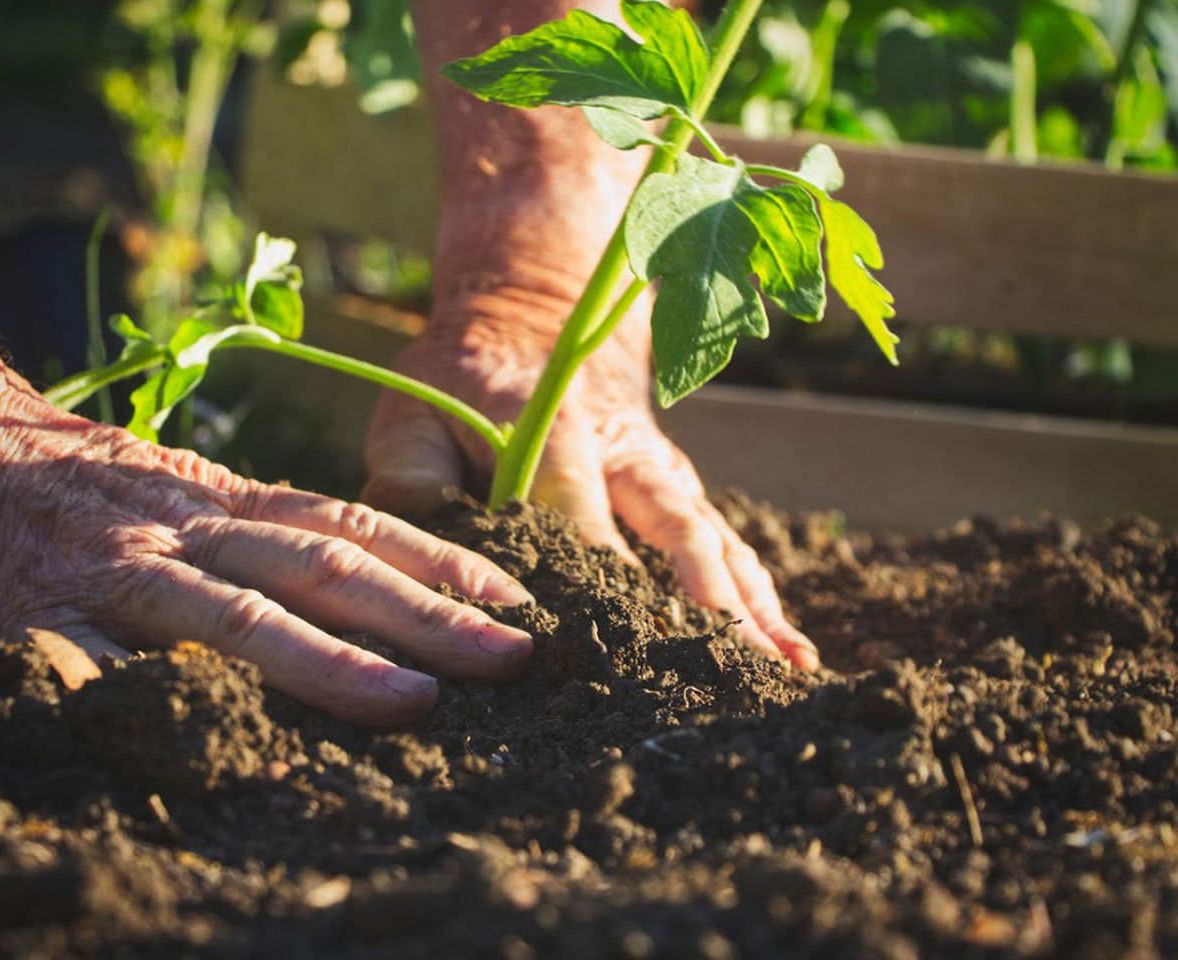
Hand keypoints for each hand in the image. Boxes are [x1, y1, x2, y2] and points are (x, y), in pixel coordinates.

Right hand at [0, 332, 533, 724]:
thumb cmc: (71, 478)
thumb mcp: (176, 486)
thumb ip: (252, 530)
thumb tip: (362, 586)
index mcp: (223, 497)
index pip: (353, 524)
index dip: (440, 562)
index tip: (517, 600)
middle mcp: (189, 527)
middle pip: (323, 567)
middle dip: (426, 615)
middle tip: (513, 656)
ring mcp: (119, 568)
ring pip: (236, 615)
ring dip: (329, 662)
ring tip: (413, 701)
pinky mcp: (37, 612)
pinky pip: (95, 667)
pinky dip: (152, 705)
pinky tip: (210, 748)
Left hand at [363, 291, 819, 670]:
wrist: (538, 318)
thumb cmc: (463, 381)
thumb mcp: (414, 412)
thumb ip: (410, 480)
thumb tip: (420, 558)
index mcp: (556, 432)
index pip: (579, 512)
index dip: (599, 573)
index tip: (615, 642)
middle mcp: (626, 453)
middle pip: (676, 529)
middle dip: (707, 600)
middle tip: (732, 668)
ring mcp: (662, 471)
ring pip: (716, 540)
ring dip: (751, 604)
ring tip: (786, 668)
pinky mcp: (679, 488)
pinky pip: (726, 542)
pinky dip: (759, 595)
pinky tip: (787, 650)